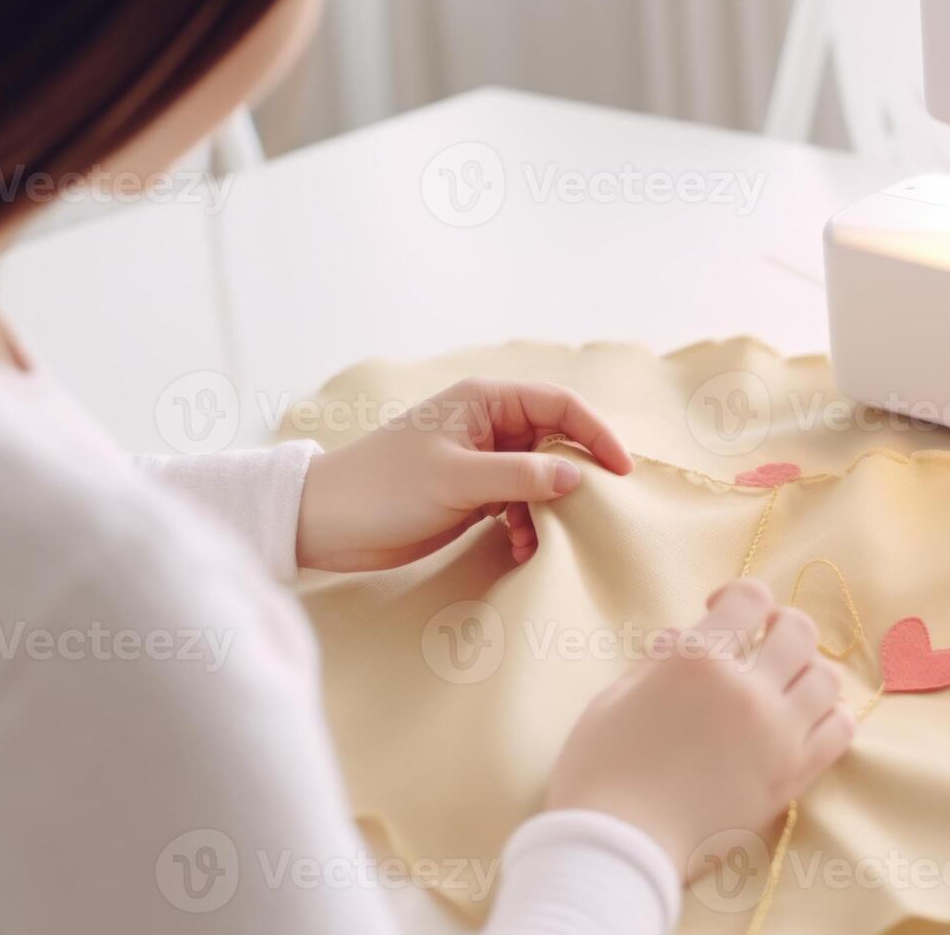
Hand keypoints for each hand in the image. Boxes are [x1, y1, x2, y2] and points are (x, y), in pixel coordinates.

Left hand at [295, 378, 633, 571]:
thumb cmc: (385, 488)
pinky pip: (518, 504)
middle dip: (574, 479)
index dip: (596, 433)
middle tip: (590, 516)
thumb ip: (521, 477)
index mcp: (486, 400)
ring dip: (548, 512)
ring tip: (539, 543)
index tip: (620, 472)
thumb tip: (578, 477)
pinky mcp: (472, 493)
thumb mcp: (458, 480)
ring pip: (540, 479)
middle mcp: (489, 424)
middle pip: (556, 441)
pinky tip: (519, 550)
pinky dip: (526, 526)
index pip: (561, 404)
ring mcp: (481, 459)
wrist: (328, 521)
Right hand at [544, 580, 855, 878]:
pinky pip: (839, 730)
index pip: (751, 599)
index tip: (723, 608)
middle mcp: (747, 690)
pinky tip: (802, 718)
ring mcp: (777, 735)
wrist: (619, 847)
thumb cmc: (600, 769)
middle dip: (779, 625)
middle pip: (798, 631)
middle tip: (759, 641)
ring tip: (781, 682)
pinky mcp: (791, 778)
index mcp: (697, 660)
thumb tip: (684, 635)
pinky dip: (829, 714)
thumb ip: (658, 660)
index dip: (739, 596)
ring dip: (806, 669)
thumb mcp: (615, 696)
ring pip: (826, 677)